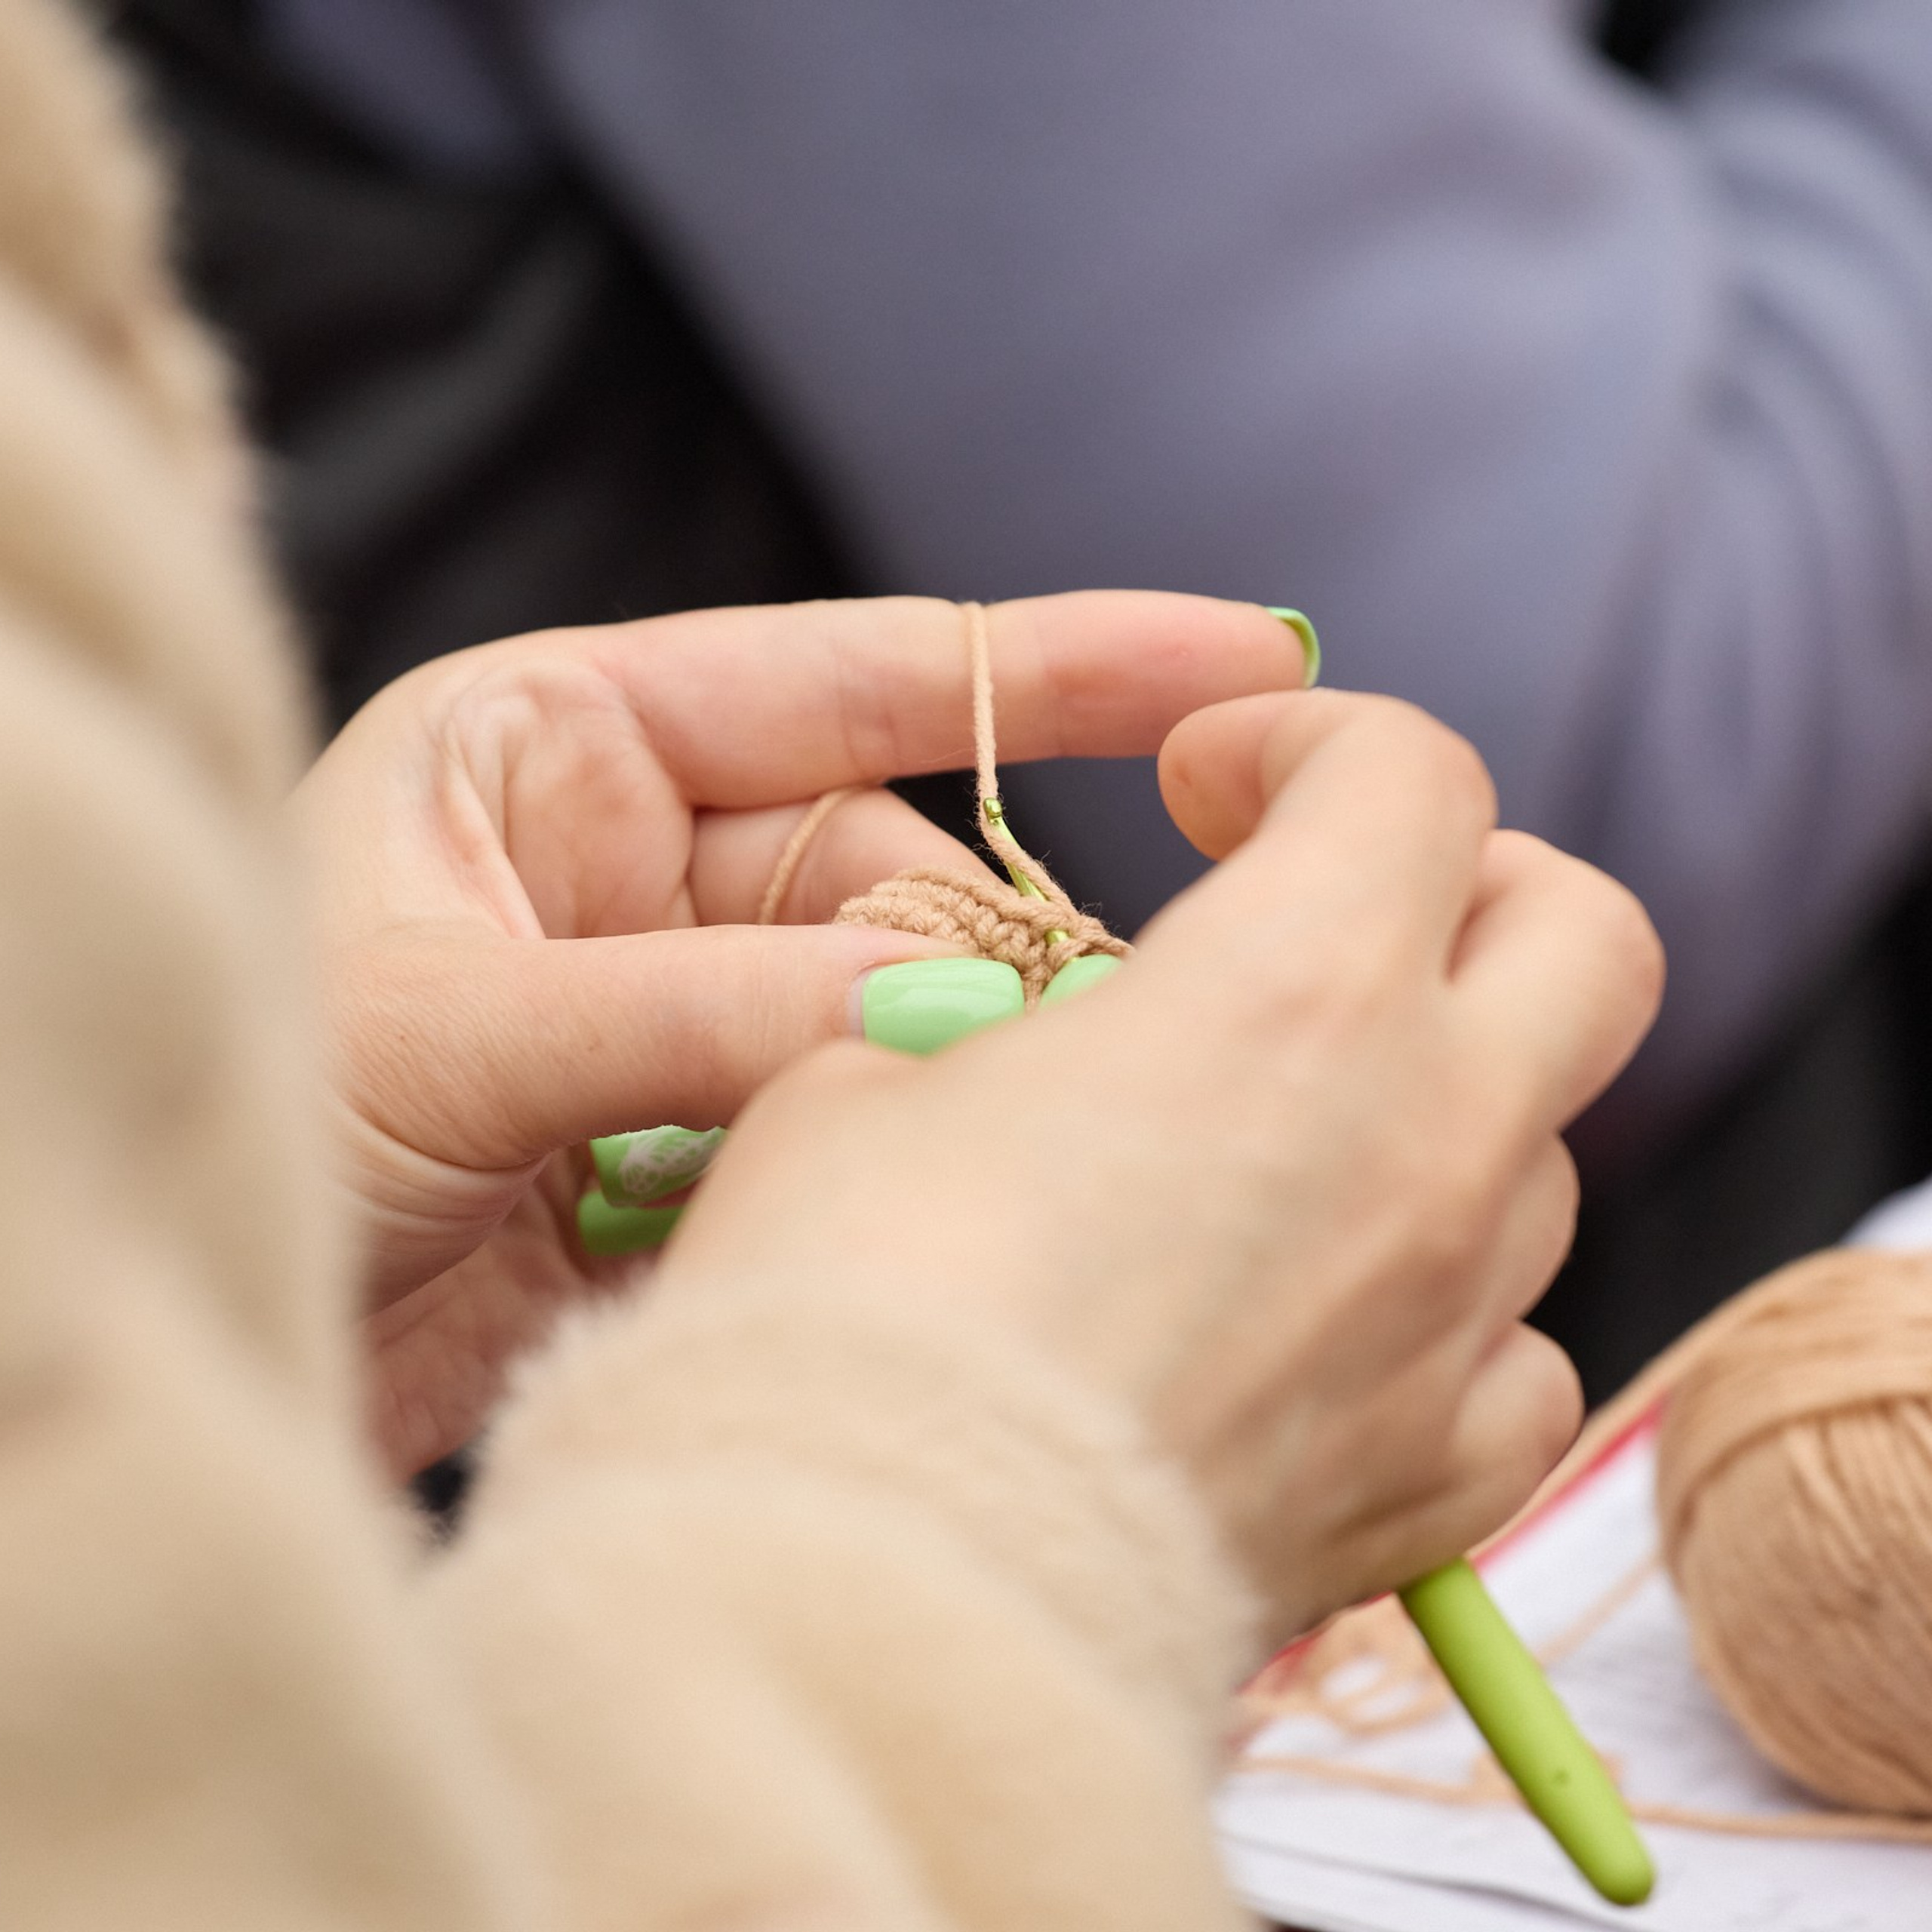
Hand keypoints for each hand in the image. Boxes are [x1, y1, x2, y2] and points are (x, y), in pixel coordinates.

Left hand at [291, 593, 1308, 1470]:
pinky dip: (881, 1162)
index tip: (1246, 656)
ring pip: (885, 1013)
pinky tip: (905, 1207)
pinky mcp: (687, 1143)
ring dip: (933, 1072)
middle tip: (1071, 1035)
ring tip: (962, 1143)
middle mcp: (633, 862)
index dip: (1061, 665)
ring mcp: (671, 1005)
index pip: (859, 675)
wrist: (173, 1314)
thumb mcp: (447, 1025)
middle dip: (981, 945)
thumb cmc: (236, 1098)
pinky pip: (840, 1126)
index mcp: (562, 745)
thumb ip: (702, 1006)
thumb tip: (944, 1008)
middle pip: (892, 872)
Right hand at [664, 690, 1663, 1637]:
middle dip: (1475, 888)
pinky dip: (1442, 1314)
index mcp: (1287, 992)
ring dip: (1435, 1108)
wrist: (864, 1596)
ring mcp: (1452, 1322)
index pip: (1407, 776)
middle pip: (1583, 938)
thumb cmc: (841, 1313)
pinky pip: (1512, 1358)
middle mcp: (1422, 1142)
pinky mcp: (1435, 1483)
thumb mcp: (865, 1086)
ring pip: (1543, 1151)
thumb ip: (993, 1032)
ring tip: (1279, 1142)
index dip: (1306, 741)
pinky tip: (1326, 1322)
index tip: (1205, 783)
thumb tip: (1026, 1053)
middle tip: (1338, 915)